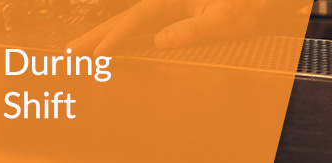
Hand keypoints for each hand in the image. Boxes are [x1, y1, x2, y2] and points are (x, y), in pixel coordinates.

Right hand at [66, 0, 308, 54]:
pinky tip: (112, 45)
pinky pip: (144, 25)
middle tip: (71, 50)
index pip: (138, 17)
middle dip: (98, 34)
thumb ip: (191, 30)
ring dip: (107, 35)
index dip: (116, 36)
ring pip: (132, 21)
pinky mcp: (174, 14)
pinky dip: (126, 35)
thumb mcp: (221, 20)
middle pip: (126, 17)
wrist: (261, 0)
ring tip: (82, 49)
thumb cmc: (246, 5)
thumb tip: (160, 42)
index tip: (99, 53)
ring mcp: (169, 6)